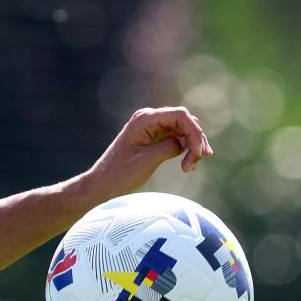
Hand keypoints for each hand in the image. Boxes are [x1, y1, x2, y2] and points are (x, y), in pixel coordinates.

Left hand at [91, 106, 212, 197]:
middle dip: (195, 142)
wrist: (102, 185)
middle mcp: (148, 119)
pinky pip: (177, 139)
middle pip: (185, 122)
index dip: (195, 132)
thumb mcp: (147, 160)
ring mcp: (151, 127)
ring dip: (192, 147)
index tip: (198, 153)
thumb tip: (187, 142)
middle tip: (195, 164)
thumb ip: (170, 147)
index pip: (181, 115)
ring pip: (183, 131)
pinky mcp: (153, 138)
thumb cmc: (120, 174)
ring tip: (190, 168)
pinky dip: (185, 150)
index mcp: (144, 119)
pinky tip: (187, 166)